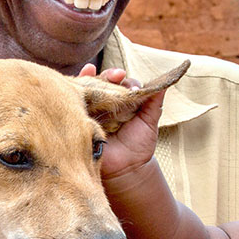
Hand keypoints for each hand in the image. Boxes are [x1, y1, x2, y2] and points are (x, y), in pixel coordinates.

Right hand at [78, 64, 163, 178]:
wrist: (126, 169)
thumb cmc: (139, 145)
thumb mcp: (149, 122)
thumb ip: (154, 102)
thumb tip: (165, 82)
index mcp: (120, 102)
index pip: (119, 83)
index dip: (121, 79)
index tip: (127, 80)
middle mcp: (105, 104)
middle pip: (102, 82)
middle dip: (107, 75)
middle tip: (117, 75)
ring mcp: (91, 111)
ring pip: (87, 89)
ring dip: (88, 77)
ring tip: (90, 69)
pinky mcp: (79, 119)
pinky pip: (74, 104)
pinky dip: (74, 89)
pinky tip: (77, 81)